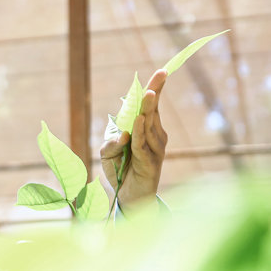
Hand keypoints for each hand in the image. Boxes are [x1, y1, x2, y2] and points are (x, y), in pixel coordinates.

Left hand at [100, 69, 168, 211]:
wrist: (128, 199)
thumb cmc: (120, 171)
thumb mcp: (109, 154)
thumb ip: (111, 141)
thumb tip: (122, 134)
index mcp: (147, 130)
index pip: (152, 106)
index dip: (156, 89)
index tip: (162, 72)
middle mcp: (155, 137)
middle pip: (153, 111)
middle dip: (155, 92)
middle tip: (160, 74)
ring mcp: (155, 150)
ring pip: (148, 126)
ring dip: (147, 109)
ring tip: (148, 93)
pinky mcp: (150, 164)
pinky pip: (142, 144)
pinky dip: (139, 132)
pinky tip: (139, 120)